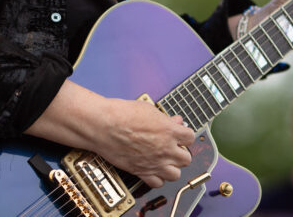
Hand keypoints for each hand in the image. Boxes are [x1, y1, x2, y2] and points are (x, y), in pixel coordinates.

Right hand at [24, 81, 193, 188]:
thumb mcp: (148, 109)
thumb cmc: (121, 114)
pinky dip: (157, 178)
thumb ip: (165, 118)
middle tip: (171, 146)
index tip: (179, 134)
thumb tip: (175, 121)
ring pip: (176, 174)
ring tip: (163, 159)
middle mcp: (166, 149)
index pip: (190, 137)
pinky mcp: (142, 172)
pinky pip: (158, 183)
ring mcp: (155, 163)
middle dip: (180, 152)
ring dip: (172, 167)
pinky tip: (152, 168)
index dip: (185, 135)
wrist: (102, 125)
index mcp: (170, 131)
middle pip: (186, 158)